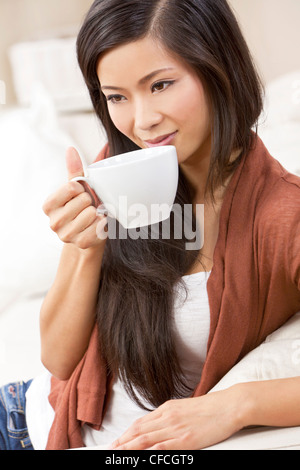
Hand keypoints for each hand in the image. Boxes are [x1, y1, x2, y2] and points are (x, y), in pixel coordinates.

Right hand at [43, 147, 106, 249]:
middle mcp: (53, 222)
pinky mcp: (80, 243)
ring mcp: (66, 235)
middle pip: (83, 200)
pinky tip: (97, 225)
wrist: (89, 234)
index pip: (71, 187)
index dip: (81, 188)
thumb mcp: (77, 190)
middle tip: (88, 208)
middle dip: (90, 201)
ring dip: (97, 213)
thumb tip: (71, 150)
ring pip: (91, 214)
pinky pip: (97, 227)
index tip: (80, 195)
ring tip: (92, 216)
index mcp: (49, 205)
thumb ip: (74, 171)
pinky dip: (102, 224)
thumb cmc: (82, 208)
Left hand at [110, 386, 243, 449]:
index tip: (117, 441)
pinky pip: (163, 447)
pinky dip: (149, 452)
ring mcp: (176, 428)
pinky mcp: (186, 439)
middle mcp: (168, 417)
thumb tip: (157, 425)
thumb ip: (170, 415)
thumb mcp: (185, 407)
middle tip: (111, 450)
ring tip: (118, 454)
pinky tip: (141, 456)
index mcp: (167, 408)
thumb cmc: (211, 407)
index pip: (141, 422)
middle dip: (123, 442)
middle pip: (139, 431)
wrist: (229, 405)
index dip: (126, 433)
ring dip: (129, 448)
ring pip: (145, 439)